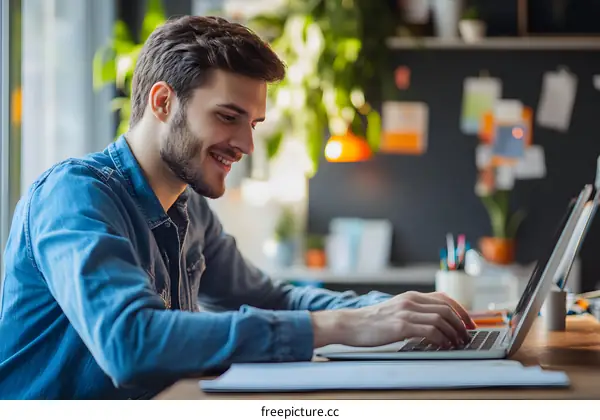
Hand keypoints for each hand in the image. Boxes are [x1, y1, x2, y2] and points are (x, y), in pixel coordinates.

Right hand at [312, 291, 475, 348]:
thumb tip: (433, 323)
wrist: (350, 324)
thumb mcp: (394, 310)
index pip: (444, 298)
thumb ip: (412, 311)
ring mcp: (406, 312)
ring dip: (453, 333)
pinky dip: (441, 339)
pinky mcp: (401, 325)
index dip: (461, 310)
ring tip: (457, 344)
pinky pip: (430, 330)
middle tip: (466, 337)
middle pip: (446, 308)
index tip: (467, 323)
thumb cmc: (371, 322)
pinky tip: (443, 346)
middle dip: (461, 324)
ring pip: (441, 319)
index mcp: (410, 296)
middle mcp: (410, 301)